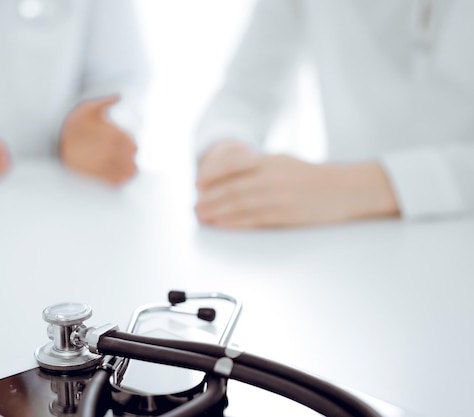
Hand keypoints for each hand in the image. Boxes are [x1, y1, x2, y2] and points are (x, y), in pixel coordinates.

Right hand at [59, 96, 136, 184]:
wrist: (54, 140)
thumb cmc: (73, 123)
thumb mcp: (89, 108)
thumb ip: (106, 102)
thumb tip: (119, 95)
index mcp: (113, 136)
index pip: (133, 147)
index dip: (130, 147)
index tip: (123, 146)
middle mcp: (111, 152)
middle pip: (132, 162)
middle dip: (128, 160)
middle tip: (120, 157)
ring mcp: (104, 167)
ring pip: (127, 175)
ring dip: (126, 171)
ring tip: (118, 167)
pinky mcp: (97, 178)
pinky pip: (116, 184)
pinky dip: (118, 181)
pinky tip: (112, 176)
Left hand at [195, 140, 399, 227]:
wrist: (348, 189)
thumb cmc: (314, 178)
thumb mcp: (284, 162)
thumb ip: (257, 167)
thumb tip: (228, 176)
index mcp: (271, 161)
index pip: (232, 164)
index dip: (211, 174)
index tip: (198, 184)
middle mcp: (273, 177)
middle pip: (232, 188)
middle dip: (209, 198)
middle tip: (195, 207)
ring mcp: (280, 197)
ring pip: (240, 205)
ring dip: (217, 212)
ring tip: (202, 217)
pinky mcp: (287, 216)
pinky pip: (255, 220)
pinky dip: (235, 222)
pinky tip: (222, 224)